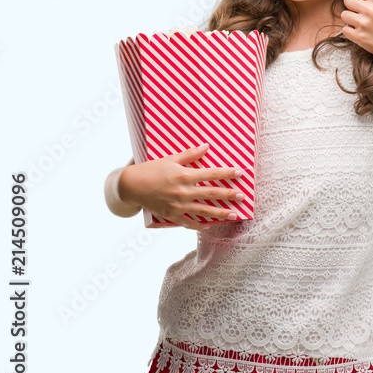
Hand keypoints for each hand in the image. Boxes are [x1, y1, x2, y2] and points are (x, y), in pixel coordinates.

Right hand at [118, 144, 243, 230]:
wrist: (130, 186)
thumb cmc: (150, 169)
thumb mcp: (170, 159)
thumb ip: (190, 154)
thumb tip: (206, 146)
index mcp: (185, 175)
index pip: (212, 174)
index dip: (227, 173)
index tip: (240, 173)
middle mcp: (183, 191)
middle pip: (212, 193)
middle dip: (229, 195)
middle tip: (243, 197)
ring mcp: (178, 205)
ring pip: (204, 210)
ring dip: (220, 213)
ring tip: (234, 215)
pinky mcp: (171, 215)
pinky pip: (187, 222)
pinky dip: (198, 225)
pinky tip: (208, 226)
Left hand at [341, 0, 372, 60]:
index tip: (364, 2)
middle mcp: (370, 10)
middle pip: (347, 0)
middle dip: (353, 7)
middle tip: (362, 14)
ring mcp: (364, 24)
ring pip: (344, 15)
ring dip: (351, 20)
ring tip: (362, 24)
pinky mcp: (359, 37)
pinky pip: (345, 29)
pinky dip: (351, 32)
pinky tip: (361, 32)